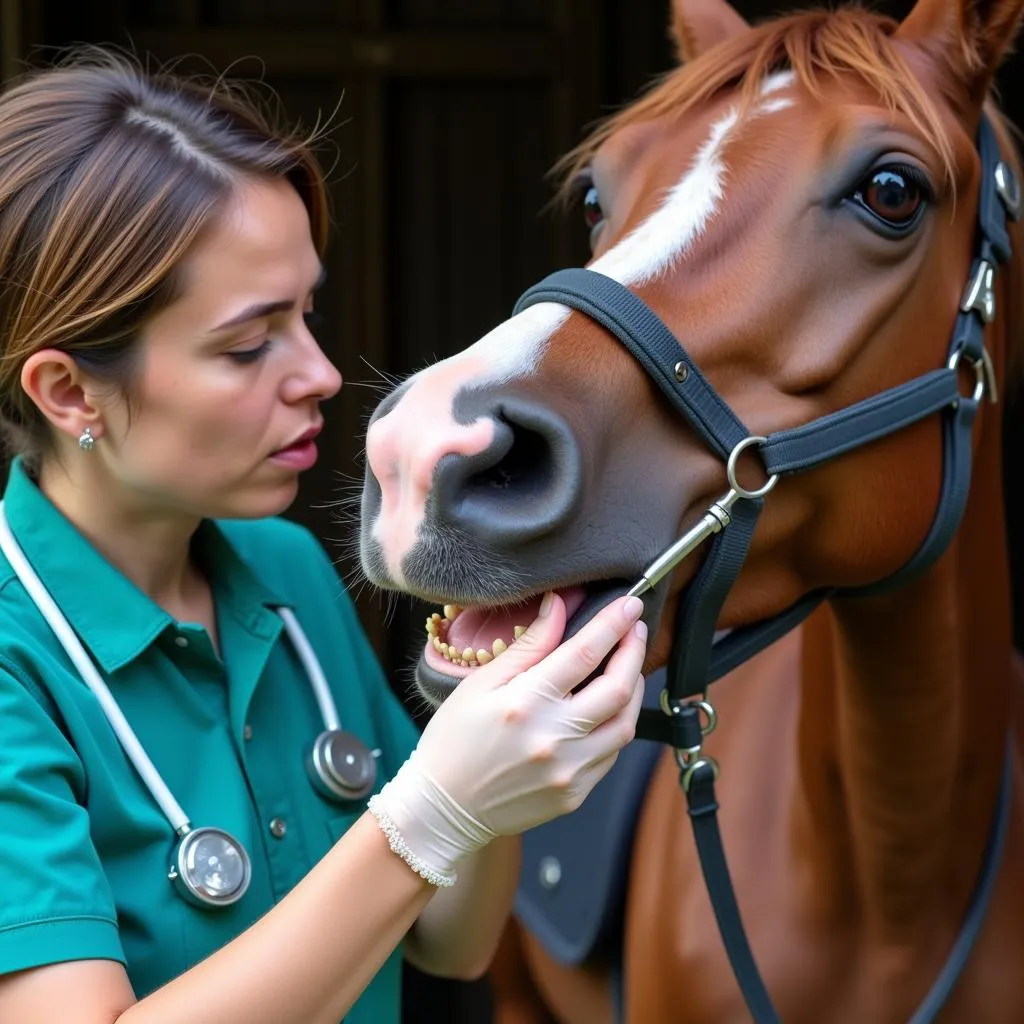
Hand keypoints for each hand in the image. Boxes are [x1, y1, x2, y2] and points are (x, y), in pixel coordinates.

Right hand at [368, 594, 646, 884]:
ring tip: (628, 666)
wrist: (445, 808)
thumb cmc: (456, 739)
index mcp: (526, 703)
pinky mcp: (575, 794)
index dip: (613, 624)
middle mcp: (554, 738)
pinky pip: (612, 754)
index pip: (585, 653)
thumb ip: (528, 645)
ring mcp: (569, 771)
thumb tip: (559, 606)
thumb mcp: (481, 683)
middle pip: (618, 689)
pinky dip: (617, 724)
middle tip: (635, 630)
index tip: (629, 604)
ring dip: (633, 689)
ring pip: (625, 724)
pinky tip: (609, 708)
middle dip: (634, 652)